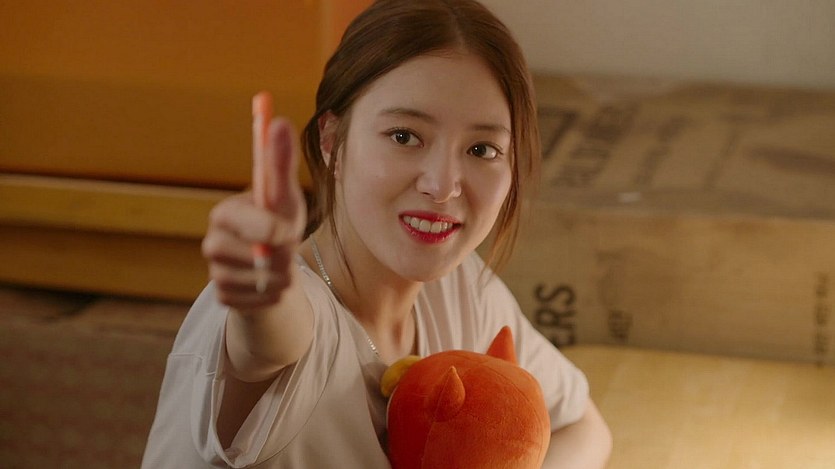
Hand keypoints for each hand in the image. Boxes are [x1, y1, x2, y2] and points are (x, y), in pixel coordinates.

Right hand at [202, 118, 306, 310]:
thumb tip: (278, 121)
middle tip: (289, 253)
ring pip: (256, 283)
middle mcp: (213, 242)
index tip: (289, 233)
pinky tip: (271, 286)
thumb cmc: (280, 225)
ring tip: (283, 268)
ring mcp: (215, 273)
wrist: (275, 268)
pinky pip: (255, 303)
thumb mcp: (285, 196)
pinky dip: (273, 297)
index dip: (268, 230)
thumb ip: (280, 162)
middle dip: (279, 258)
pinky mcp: (223, 299)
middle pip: (247, 257)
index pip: (240, 221)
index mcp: (225, 213)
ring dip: (281, 278)